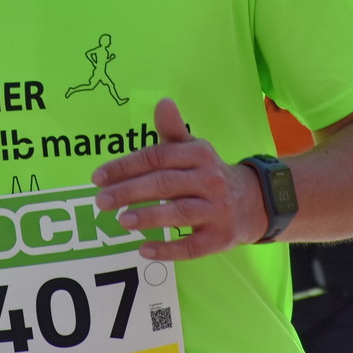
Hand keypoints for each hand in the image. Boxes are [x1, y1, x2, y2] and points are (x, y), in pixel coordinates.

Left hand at [90, 98, 266, 260]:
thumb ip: (173, 130)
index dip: (126, 166)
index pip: (157, 157)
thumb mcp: (194, 149)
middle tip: (101, 201)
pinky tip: (144, 249)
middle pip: (165, 184)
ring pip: (179, 213)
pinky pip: (192, 246)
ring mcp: (217, 210)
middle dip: (130, 192)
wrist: (254, 202)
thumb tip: (163, 103)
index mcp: (199, 155)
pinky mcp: (220, 238)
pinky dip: (168, 249)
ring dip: (149, 218)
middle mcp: (210, 180)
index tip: (98, 177)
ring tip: (121, 221)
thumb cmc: (208, 173)